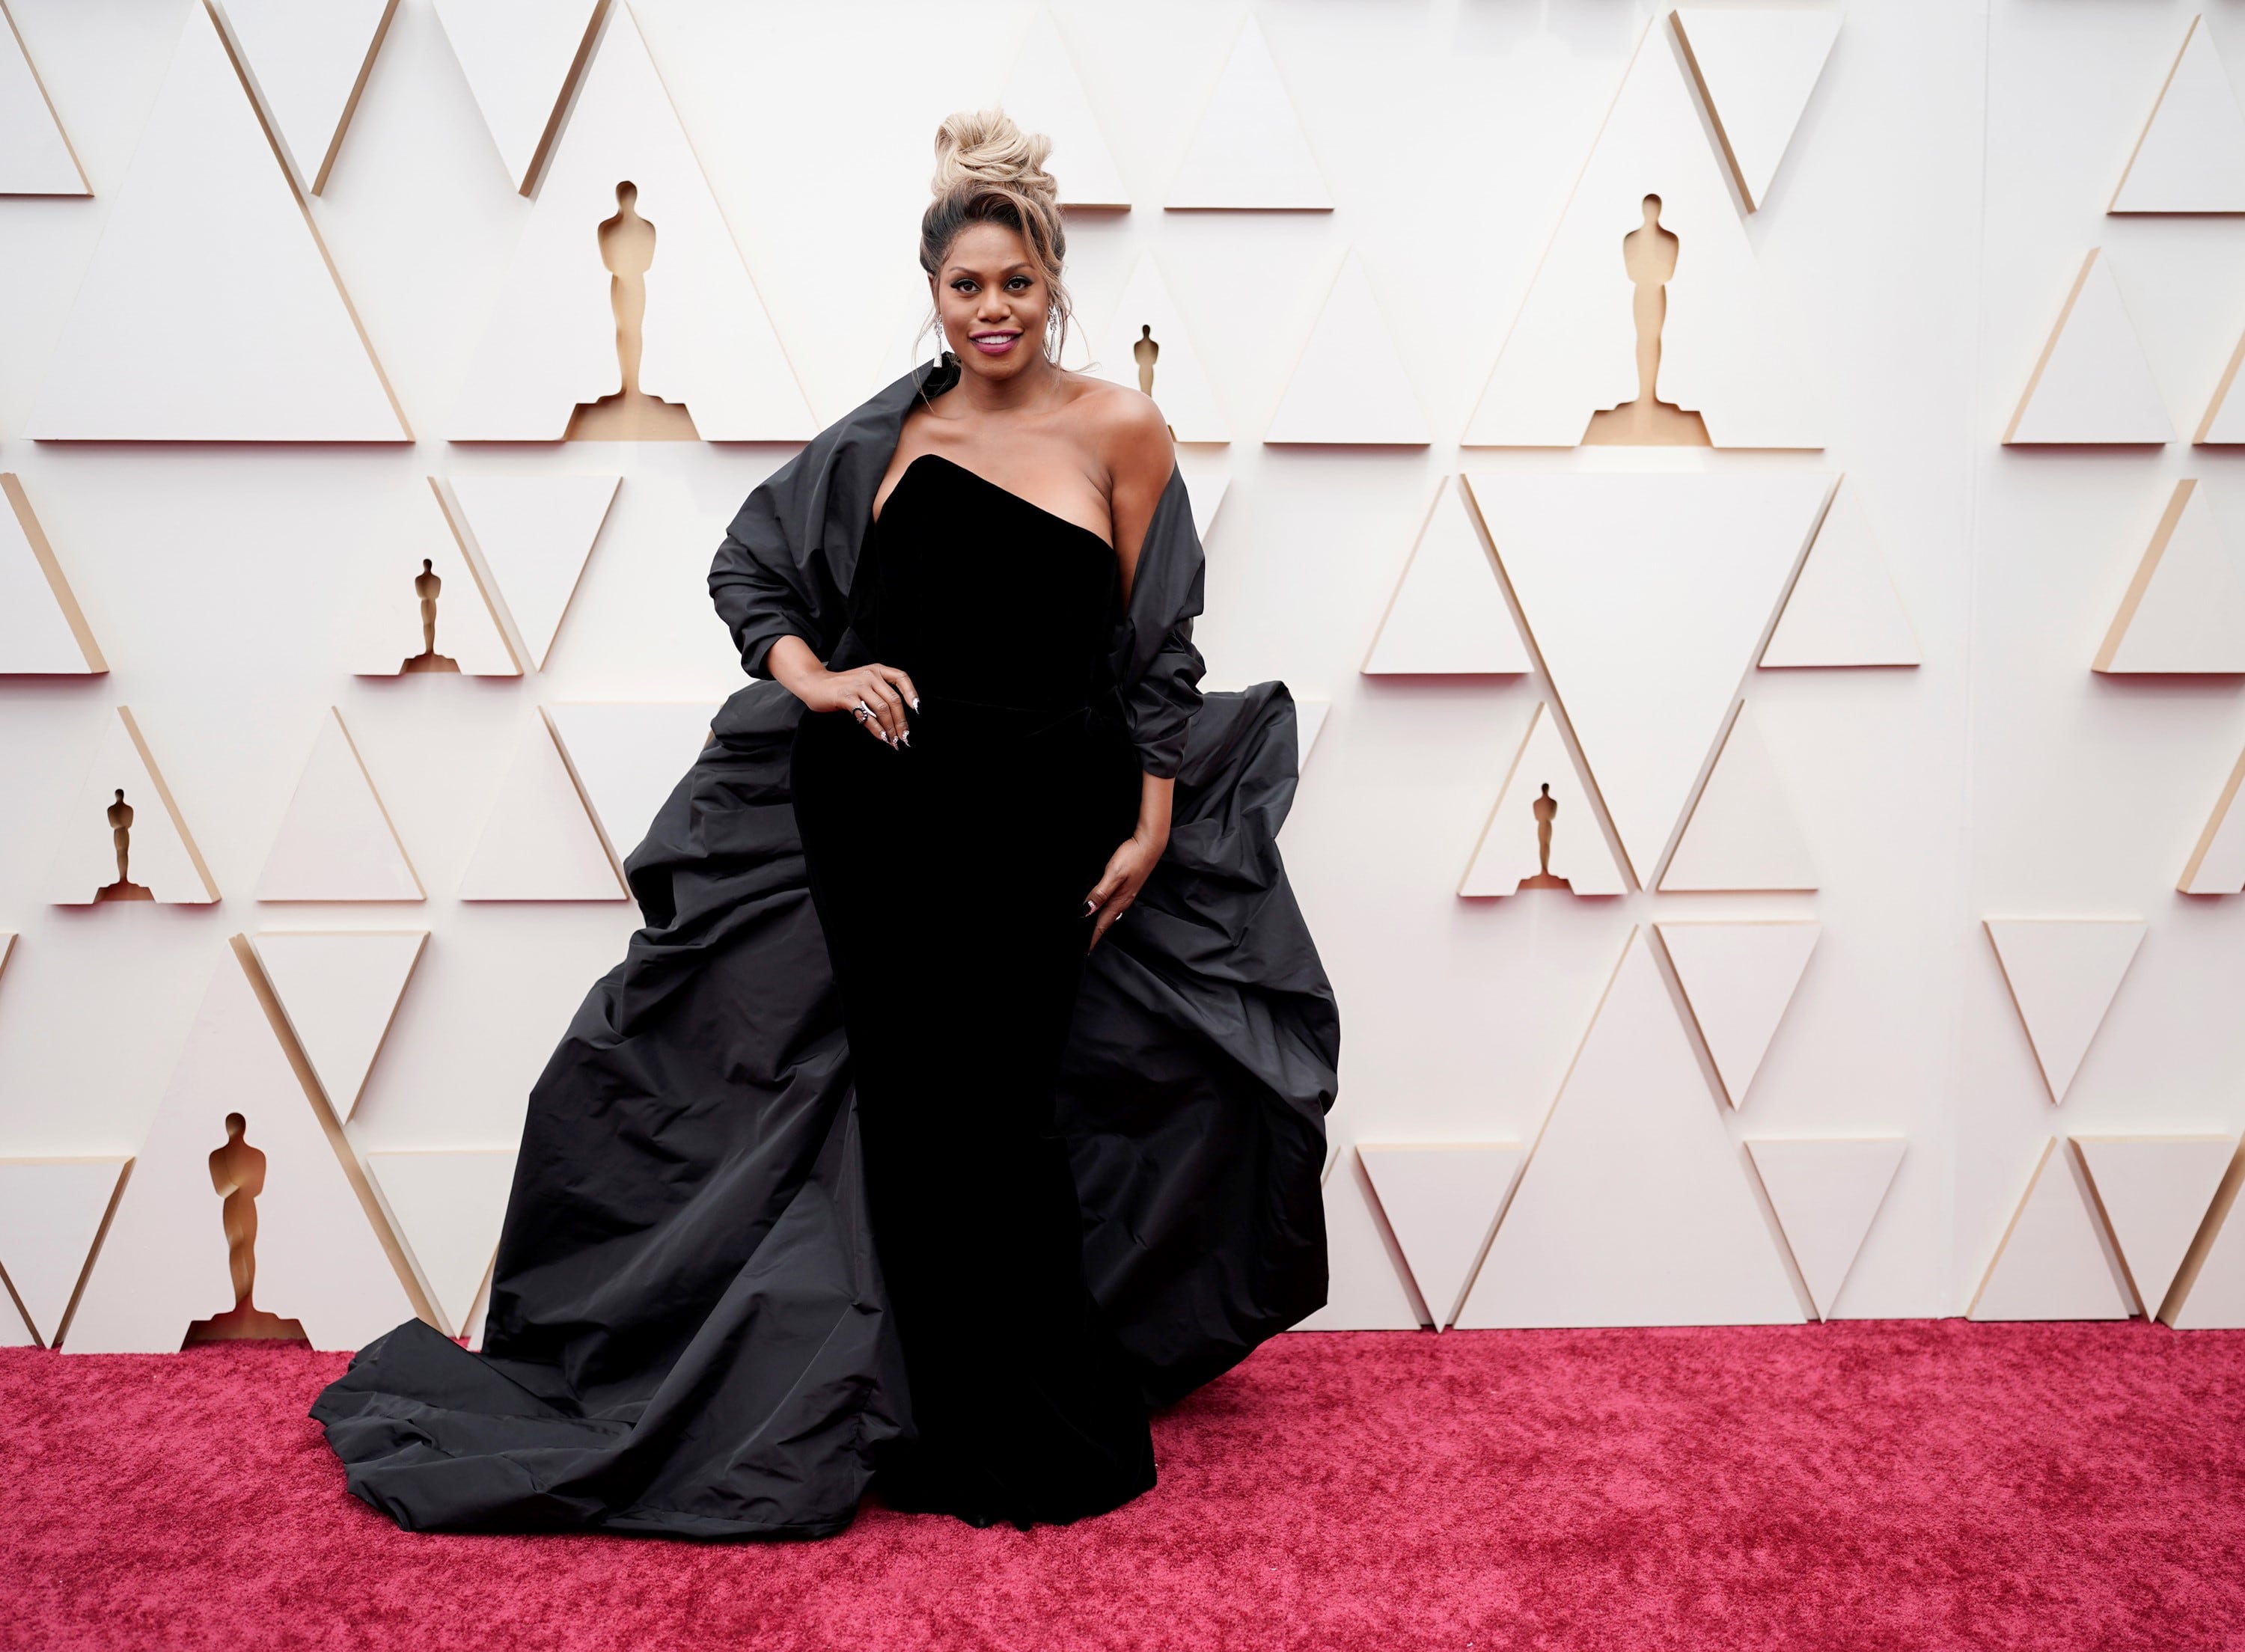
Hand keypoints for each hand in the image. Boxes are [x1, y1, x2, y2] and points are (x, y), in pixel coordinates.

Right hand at [804, 662, 919, 747]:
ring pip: (882, 708)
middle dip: (901, 721)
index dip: (912, 693)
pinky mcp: (846, 696)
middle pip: (894, 699)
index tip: (917, 710)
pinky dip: (876, 728)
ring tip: (892, 740)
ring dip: (890, 728)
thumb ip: (880, 693)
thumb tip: (897, 718)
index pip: (901, 677)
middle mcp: (870, 675)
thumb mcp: (864, 682)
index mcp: (877, 670)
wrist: (815, 683)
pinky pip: (866, 715)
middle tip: (904, 737)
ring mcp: (858, 685)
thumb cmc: (841, 687)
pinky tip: (880, 736)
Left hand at [1084, 829, 1164, 951]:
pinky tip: (1101, 909)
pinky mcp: (1127, 887)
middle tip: (1085, 944)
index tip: (1085, 950)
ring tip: (1091, 931)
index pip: (1102, 924)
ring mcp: (1126, 894)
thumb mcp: (1113, 875)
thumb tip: (1088, 910)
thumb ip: (1100, 892)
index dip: (1092, 938)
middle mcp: (1123, 901)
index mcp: (1119, 901)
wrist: (1150, 845)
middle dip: (1095, 934)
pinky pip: (1113, 905)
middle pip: (1105, 922)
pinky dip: (1105, 912)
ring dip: (1100, 924)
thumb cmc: (1133, 857)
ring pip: (1109, 914)